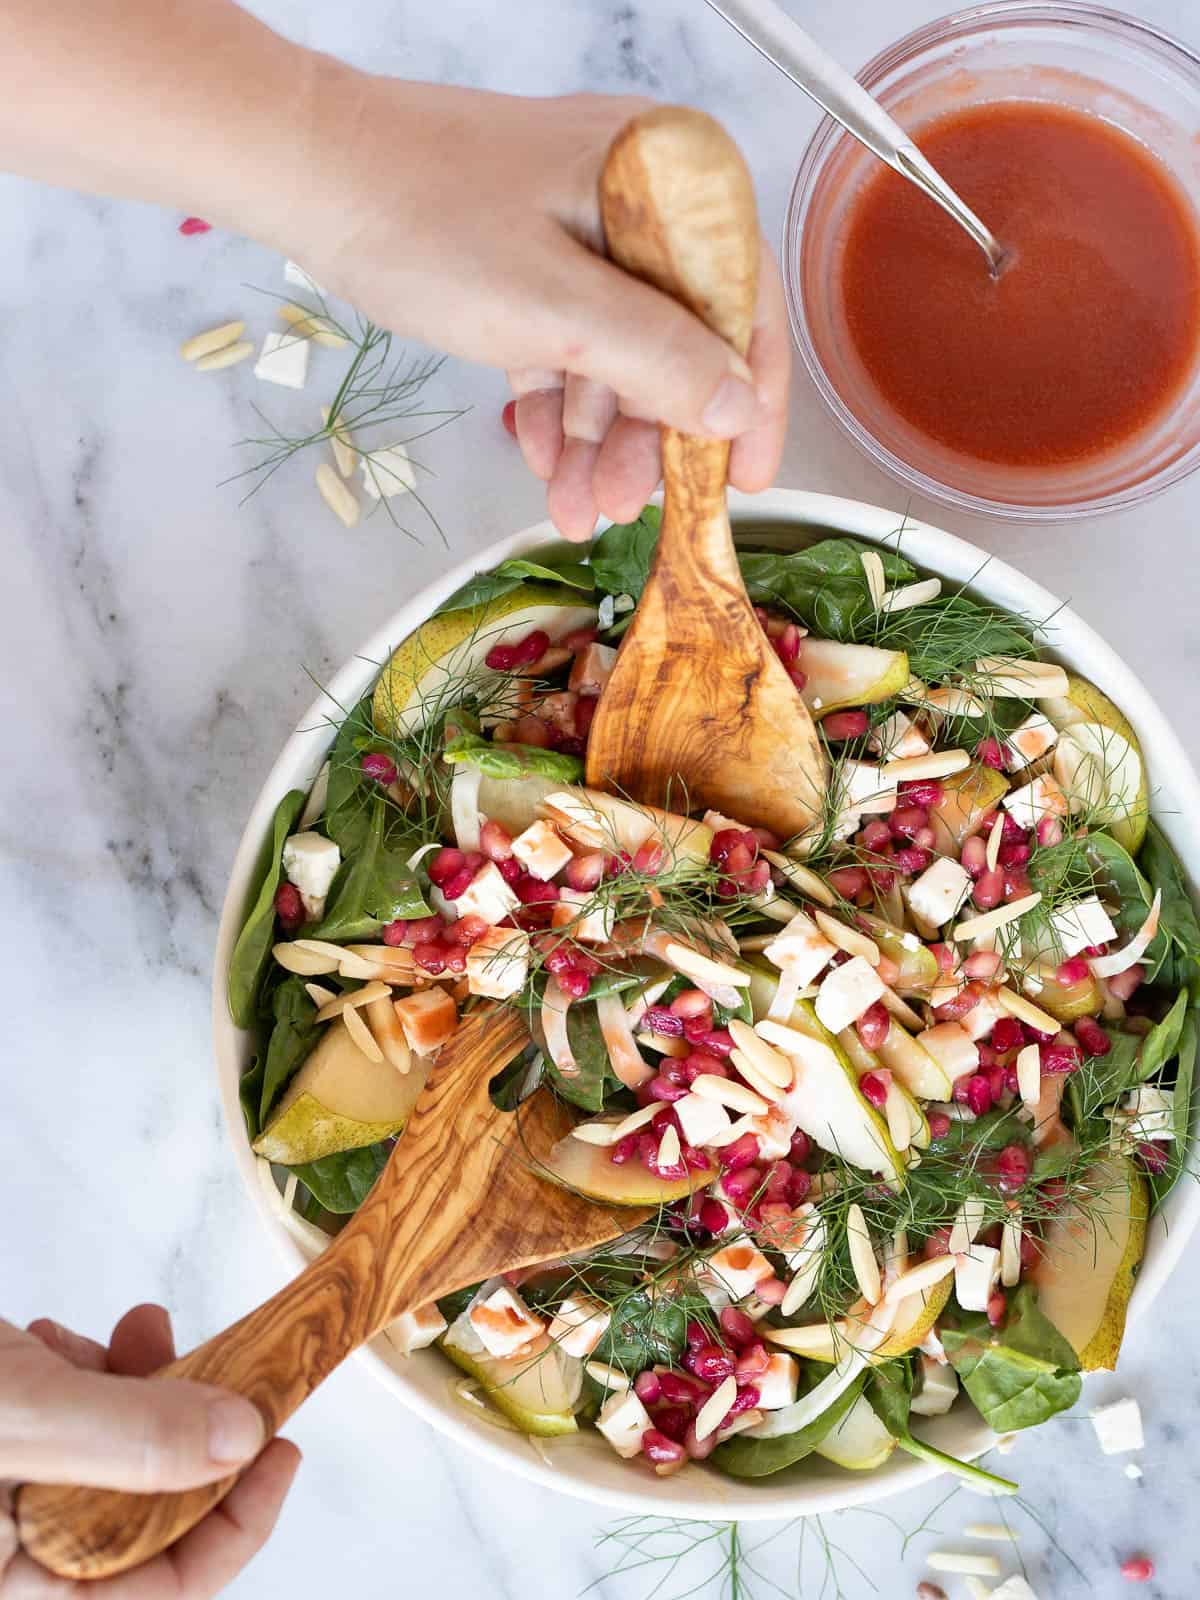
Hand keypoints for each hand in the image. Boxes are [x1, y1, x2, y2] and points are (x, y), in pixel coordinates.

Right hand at [1, 1305, 297, 1596]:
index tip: (281, 1450)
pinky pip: (71, 1418)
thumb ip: (132, 1433)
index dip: (239, 1521)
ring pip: (116, 1449)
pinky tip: (56, 1340)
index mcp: (23, 1583)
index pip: (167, 1585)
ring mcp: (10, 1492)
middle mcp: (19, 1550)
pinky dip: (86, 1370)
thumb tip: (240, 1439)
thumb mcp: (29, 1417)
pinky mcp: (4, 1440)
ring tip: (136, 1329)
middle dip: (191, 1422)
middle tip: (223, 1361)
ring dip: (142, 1381)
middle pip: (150, 1506)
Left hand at [286, 81, 790, 539]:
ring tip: (576, 506)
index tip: (745, 475)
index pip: (747, 299)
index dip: (753, 397)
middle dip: (653, 436)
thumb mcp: (556, 306)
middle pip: (682, 337)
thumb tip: (735, 410)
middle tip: (629, 505)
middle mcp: (639, 198)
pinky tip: (540, 459)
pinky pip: (568, 345)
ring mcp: (584, 228)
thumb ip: (658, 358)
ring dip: (600, 437)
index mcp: (669, 179)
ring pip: (619, 353)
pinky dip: (557, 406)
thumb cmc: (424, 215)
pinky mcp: (534, 258)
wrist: (308, 176)